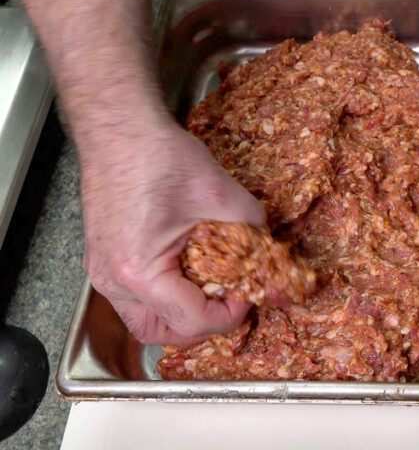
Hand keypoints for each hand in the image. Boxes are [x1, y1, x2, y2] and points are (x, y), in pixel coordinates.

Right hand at [79, 115, 265, 344]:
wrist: (120, 129)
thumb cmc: (159, 157)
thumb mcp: (222, 195)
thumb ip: (254, 232)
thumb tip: (274, 258)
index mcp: (140, 271)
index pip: (192, 320)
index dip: (231, 314)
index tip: (250, 292)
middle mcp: (113, 280)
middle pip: (160, 332)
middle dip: (203, 326)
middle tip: (233, 304)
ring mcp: (101, 271)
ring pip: (143, 319)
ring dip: (181, 315)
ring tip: (212, 293)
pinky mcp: (102, 258)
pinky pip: (134, 297)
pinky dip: (165, 295)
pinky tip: (190, 273)